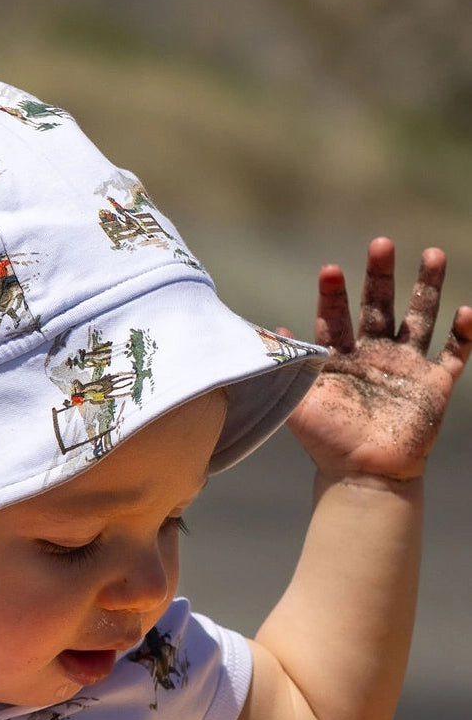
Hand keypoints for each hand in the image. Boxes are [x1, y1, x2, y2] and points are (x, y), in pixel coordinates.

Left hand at [286, 237, 471, 481]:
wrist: (362, 476)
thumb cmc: (325, 442)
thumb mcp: (297, 402)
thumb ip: (286, 368)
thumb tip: (267, 333)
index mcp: (339, 359)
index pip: (334, 318)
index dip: (332, 295)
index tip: (329, 270)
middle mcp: (374, 356)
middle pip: (379, 306)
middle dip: (380, 275)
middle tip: (380, 243)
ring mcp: (406, 368)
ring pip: (420, 318)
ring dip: (428, 288)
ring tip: (432, 253)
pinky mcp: (434, 385)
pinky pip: (455, 354)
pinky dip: (464, 333)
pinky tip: (468, 310)